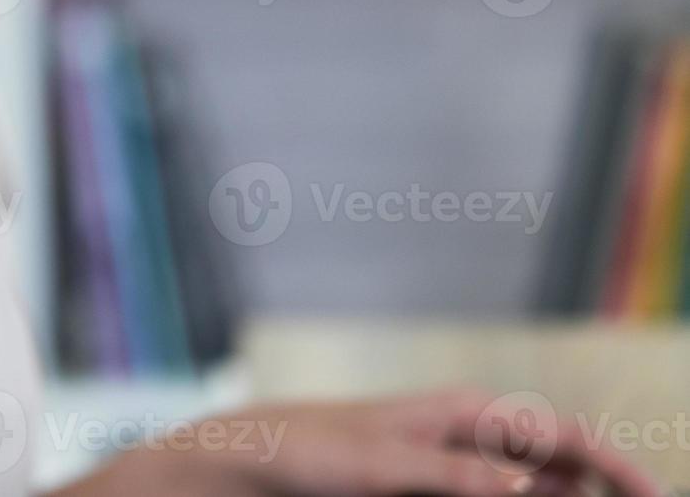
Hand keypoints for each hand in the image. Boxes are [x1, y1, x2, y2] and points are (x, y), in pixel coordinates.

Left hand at [166, 390, 664, 496]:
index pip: (560, 433)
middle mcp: (462, 430)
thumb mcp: (380, 464)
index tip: (652, 494)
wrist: (250, 456)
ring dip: (558, 496)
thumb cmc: (308, 449)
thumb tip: (524, 483)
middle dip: (596, 485)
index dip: (613, 463)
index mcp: (462, 411)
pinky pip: (490, 493)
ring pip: (527, 481)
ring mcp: (447, 459)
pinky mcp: (425, 483)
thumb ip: (452, 473)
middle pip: (555, 459)